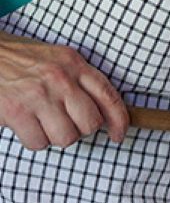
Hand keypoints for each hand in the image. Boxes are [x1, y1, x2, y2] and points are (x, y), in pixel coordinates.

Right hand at [0, 32, 127, 149]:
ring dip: (55, 136)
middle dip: (80, 130)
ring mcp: (38, 94)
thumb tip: (105, 111)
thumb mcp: (57, 60)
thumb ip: (81, 80)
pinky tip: (27, 126)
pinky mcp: (16, 111)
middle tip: (66, 123)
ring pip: (66, 137)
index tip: (119, 133)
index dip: (119, 120)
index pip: (108, 95)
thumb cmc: (20, 61)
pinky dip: (33, 140)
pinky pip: (38, 142)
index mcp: (74, 63)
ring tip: (43, 122)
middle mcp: (60, 78)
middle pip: (90, 123)